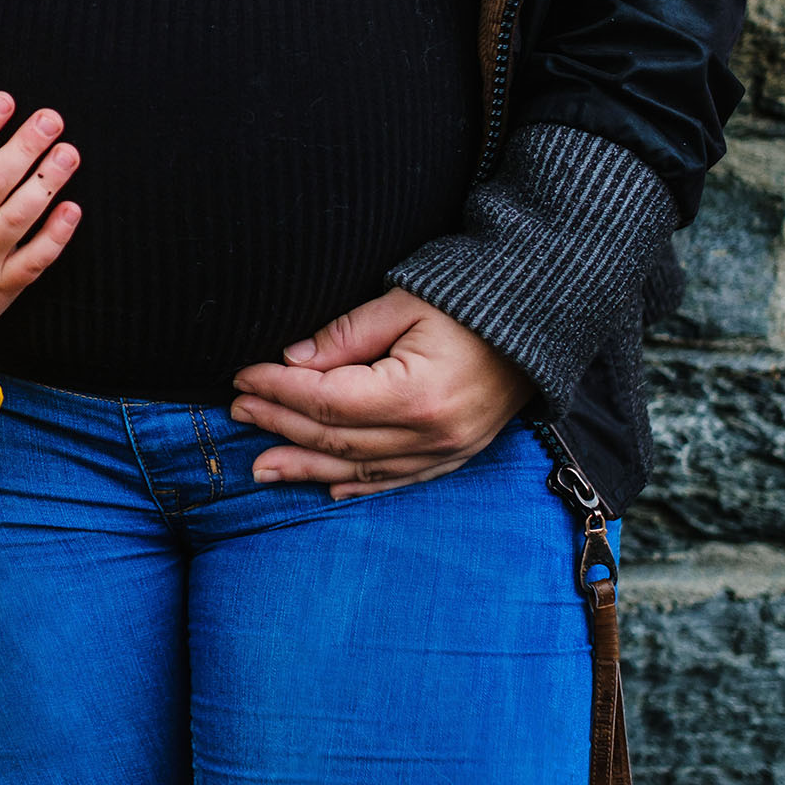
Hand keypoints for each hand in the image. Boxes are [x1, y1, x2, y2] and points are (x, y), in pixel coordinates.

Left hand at [229, 288, 534, 497]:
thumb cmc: (472, 299)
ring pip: (360, 468)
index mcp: (415, 393)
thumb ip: (346, 334)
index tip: (242, 375)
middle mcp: (430, 433)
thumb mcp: (403, 302)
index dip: (277, 388)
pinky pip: (398, 479)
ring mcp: (447, 450)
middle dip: (280, 424)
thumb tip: (292, 360)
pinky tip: (327, 485)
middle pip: (335, 438)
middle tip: (238, 411)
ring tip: (261, 466)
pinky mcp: (458, 454)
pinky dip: (358, 483)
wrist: (545, 315)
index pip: (325, 399)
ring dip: (306, 466)